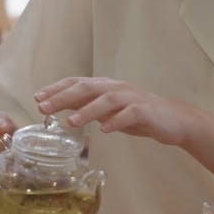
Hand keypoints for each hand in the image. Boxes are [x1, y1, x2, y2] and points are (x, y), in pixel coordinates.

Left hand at [35, 77, 194, 146]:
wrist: (174, 120)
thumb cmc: (138, 115)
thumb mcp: (109, 110)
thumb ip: (88, 106)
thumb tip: (60, 106)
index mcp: (107, 86)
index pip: (78, 83)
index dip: (57, 89)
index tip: (38, 98)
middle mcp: (117, 88)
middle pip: (88, 87)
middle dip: (64, 97)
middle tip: (44, 108)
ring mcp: (132, 98)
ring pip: (107, 99)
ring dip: (88, 110)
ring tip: (71, 122)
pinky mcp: (146, 111)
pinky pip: (130, 114)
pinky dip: (117, 121)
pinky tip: (105, 130)